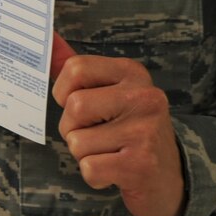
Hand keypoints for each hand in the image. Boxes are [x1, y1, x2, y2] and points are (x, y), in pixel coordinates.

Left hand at [50, 33, 186, 215]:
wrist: (169, 178)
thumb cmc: (128, 130)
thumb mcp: (110, 92)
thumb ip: (77, 68)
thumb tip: (45, 36)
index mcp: (132, 73)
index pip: (75, 68)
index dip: (64, 93)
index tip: (81, 107)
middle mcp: (144, 97)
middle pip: (74, 106)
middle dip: (73, 128)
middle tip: (99, 135)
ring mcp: (144, 131)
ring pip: (77, 141)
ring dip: (85, 154)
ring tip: (111, 153)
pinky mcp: (140, 165)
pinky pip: (89, 168)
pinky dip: (95, 176)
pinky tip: (116, 171)